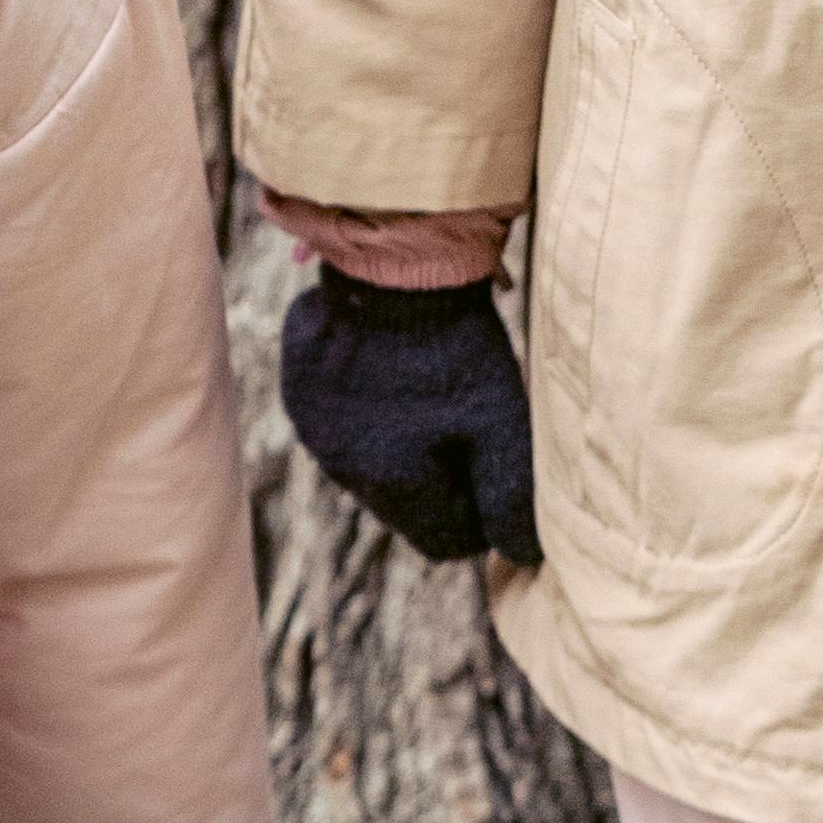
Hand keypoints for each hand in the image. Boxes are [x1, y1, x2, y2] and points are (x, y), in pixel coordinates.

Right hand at [278, 267, 540, 567]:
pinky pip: (339, 426)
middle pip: (405, 507)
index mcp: (395, 484)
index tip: (496, 487)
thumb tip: (522, 555)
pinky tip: (391, 374)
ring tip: (431, 396)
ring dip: (400, 450)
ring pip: (370, 469)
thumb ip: (510, 499)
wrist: (394, 267)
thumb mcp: (503, 426)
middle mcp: (345, 469)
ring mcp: (315, 431)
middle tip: (470, 434)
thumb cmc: (458, 349)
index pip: (443, 541)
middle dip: (440, 485)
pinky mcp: (300, 394)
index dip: (478, 523)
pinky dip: (367, 415)